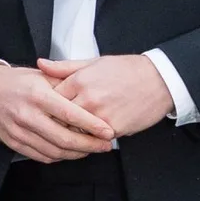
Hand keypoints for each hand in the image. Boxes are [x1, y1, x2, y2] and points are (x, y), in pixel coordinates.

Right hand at [0, 64, 114, 163]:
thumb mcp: (40, 75)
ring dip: (76, 153)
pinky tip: (70, 152)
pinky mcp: (14, 143)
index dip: (91, 125)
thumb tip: (90, 94)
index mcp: (37, 95)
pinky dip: (59, 156)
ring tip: (91, 150)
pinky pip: (42, 156)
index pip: (69, 113)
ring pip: (54, 150)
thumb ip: (64, 84)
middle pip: (64, 138)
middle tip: (105, 146)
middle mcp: (28, 115)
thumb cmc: (17, 81)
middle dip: (89, 145)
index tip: (108, 131)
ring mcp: (20, 131)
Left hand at [38, 55, 174, 137]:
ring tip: (71, 129)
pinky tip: (89, 134)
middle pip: (59, 118)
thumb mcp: (93, 62)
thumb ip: (64, 67)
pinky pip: (94, 138)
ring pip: (75, 131)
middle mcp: (87, 99)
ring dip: (72, 131)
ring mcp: (100, 116)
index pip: (51, 98)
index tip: (45, 107)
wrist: (158, 80)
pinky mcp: (114, 130)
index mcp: (79, 80)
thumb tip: (41, 64)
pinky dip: (90, 137)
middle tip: (53, 122)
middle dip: (55, 120)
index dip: (47, 104)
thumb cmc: (126, 69)